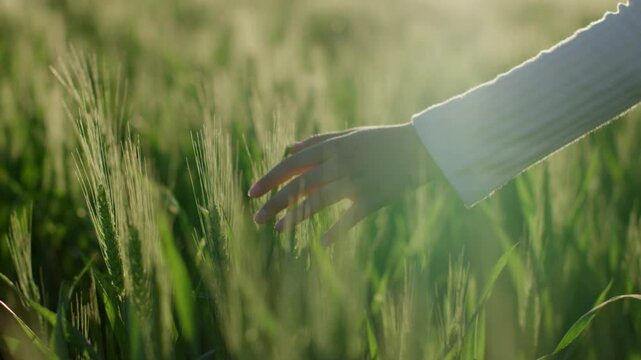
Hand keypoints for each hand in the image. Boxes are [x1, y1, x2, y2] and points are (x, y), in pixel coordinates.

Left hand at [248, 123, 436, 244]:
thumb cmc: (381, 141)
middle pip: (301, 185)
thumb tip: (288, 147)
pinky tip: (322, 243)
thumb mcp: (349, 135)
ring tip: (277, 230)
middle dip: (276, 202)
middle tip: (256, 218)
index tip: (252, 193)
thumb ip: (319, 141)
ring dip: (296, 217)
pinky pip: (351, 218)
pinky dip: (337, 230)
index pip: (293, 164)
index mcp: (333, 147)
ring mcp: (358, 181)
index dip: (270, 178)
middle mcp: (341, 163)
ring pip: (319, 201)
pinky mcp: (375, 198)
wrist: (420, 148)